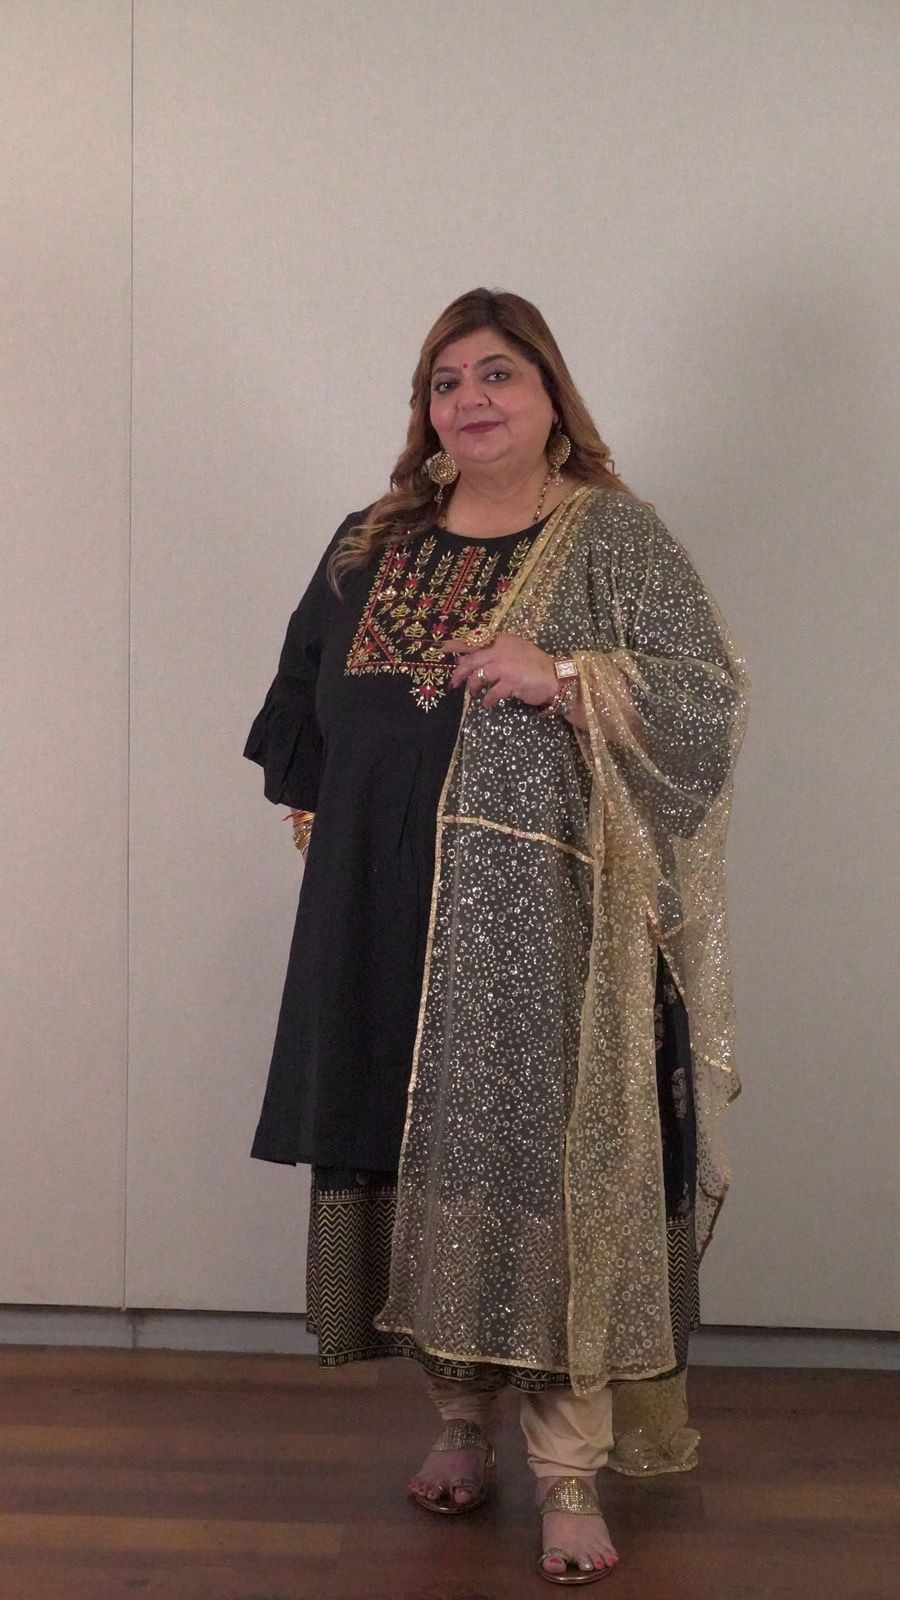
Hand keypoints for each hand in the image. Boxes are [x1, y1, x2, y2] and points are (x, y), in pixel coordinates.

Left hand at [442, 631, 557, 710]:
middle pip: (471, 661)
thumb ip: (494, 652)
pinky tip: (486, 704)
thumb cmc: (534, 664)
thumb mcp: (514, 650)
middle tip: (452, 684)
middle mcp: (501, 650)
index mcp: (501, 641)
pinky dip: (486, 700)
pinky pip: (491, 693)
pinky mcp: (511, 682)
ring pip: (478, 676)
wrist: (555, 677)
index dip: (456, 645)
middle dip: (458, 673)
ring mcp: (505, 666)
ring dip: (472, 687)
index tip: (442, 649)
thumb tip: (470, 658)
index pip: (474, 641)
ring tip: (473, 694)